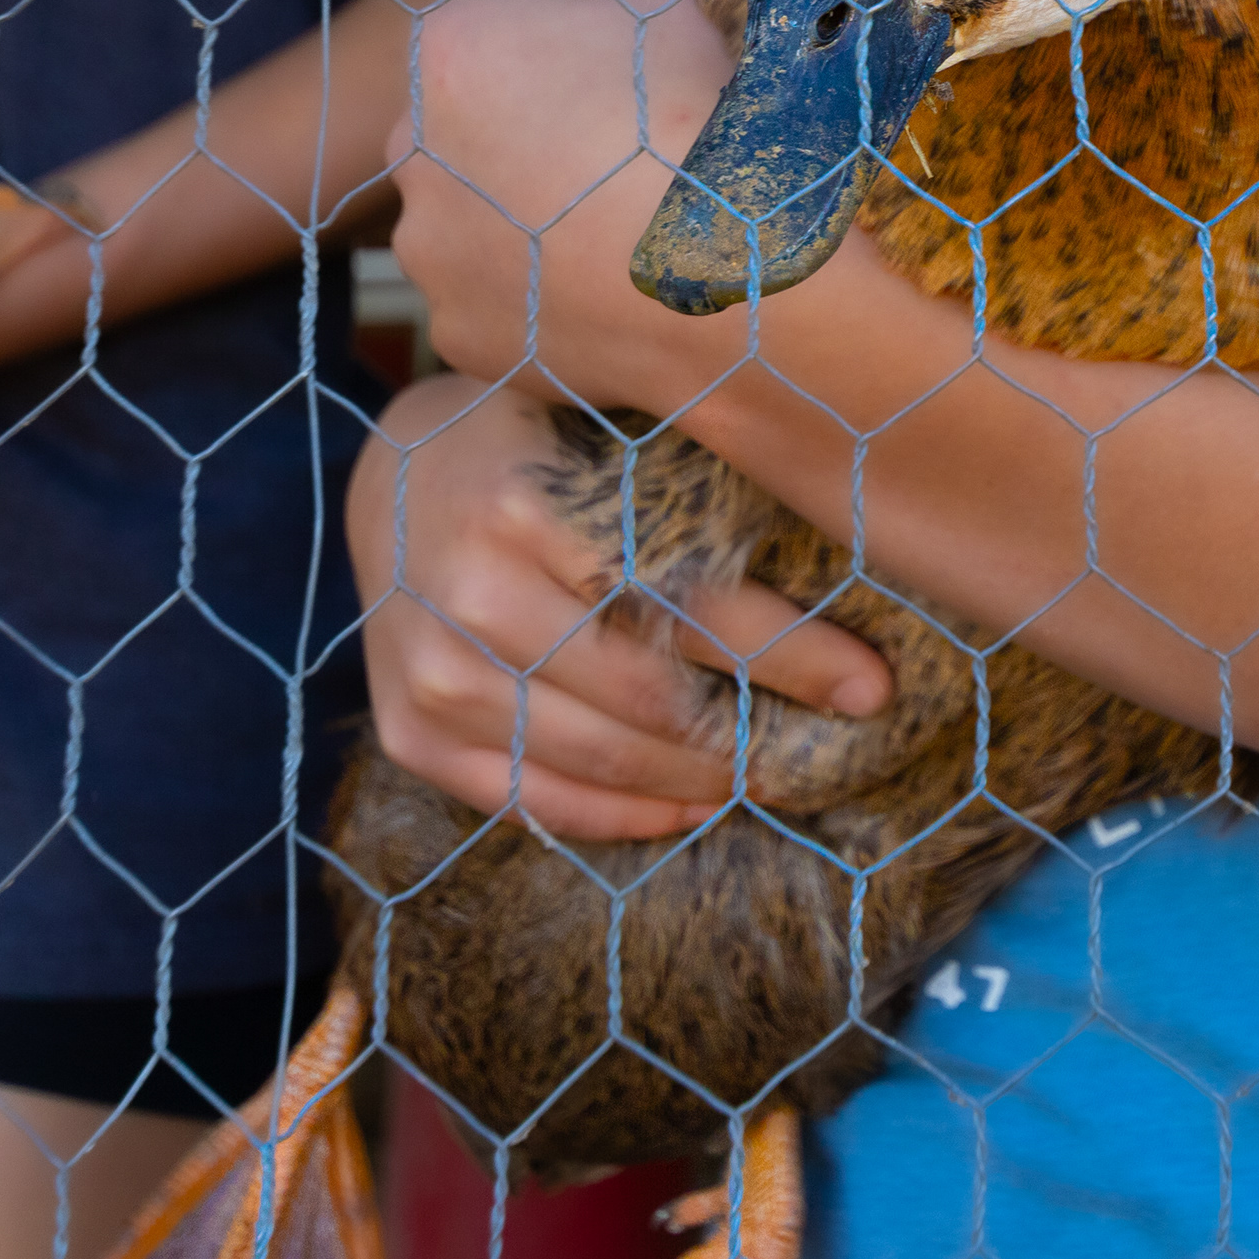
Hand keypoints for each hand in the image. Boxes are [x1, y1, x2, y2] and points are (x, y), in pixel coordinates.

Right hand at [352, 372, 892, 840]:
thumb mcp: (607, 441)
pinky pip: (531, 800)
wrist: (388, 481)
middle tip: (830, 748)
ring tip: (763, 779)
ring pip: (597, 760)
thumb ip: (690, 492)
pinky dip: (617, 817)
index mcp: (524, 507)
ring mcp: (431, 674)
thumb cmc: (529, 450)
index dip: (790, 654)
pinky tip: (682, 811)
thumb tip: (845, 542)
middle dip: (752, 730)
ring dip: (695, 782)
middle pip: (648, 695)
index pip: (686, 603)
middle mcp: (470, 596)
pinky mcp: (409, 734)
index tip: (870, 687)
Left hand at [384, 0, 745, 414]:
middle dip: (532, 123)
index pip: (502, 18)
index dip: (575, 36)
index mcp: (448, 48)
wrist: (736, 277)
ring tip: (617, 223)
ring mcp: (429, 251)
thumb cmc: (701, 124)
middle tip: (626, 152)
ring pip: (476, 211)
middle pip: (474, 118)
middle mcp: (409, 150)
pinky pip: (492, 295)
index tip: (633, 73)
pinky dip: (534, 290)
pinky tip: (602, 284)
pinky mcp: (457, 331)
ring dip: (525, 210)